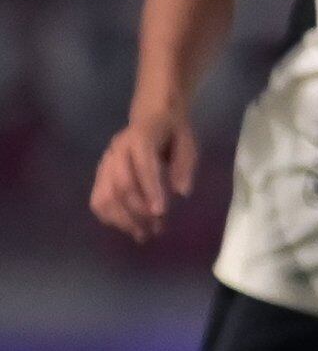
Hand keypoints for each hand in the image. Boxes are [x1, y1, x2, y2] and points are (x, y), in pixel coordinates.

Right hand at [89, 101, 195, 242]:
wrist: (152, 116)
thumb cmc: (172, 132)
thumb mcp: (187, 142)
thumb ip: (184, 165)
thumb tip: (181, 192)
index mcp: (140, 138)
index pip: (142, 166)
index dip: (150, 190)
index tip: (160, 213)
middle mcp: (117, 150)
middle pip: (120, 185)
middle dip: (137, 211)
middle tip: (155, 230)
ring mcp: (105, 162)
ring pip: (104, 195)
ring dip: (122, 219)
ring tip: (141, 235)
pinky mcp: (101, 172)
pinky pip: (97, 198)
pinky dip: (109, 216)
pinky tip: (126, 226)